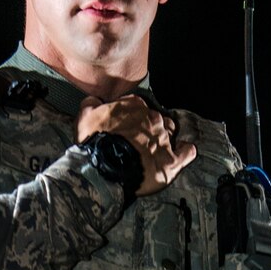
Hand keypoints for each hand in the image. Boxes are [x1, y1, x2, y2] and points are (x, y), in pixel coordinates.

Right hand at [78, 94, 195, 195]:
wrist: (106, 168)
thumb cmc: (94, 142)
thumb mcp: (84, 116)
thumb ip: (91, 104)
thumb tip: (94, 101)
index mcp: (134, 106)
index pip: (138, 106)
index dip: (131, 116)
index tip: (125, 126)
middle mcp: (152, 119)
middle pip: (156, 118)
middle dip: (149, 127)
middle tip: (138, 140)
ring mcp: (164, 138)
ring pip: (170, 131)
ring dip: (166, 137)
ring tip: (157, 148)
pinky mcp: (171, 160)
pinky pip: (186, 152)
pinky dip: (186, 151)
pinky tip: (184, 152)